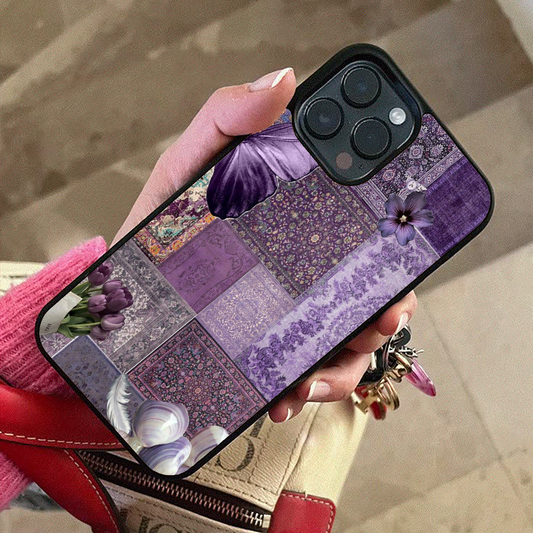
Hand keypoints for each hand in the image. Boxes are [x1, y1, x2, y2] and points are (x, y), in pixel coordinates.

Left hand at [112, 68, 417, 422]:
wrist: (122, 305)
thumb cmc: (157, 233)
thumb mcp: (186, 170)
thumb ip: (226, 122)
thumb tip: (282, 82)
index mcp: (299, 226)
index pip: (363, 226)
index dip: (396, 234)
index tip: (403, 242)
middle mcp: (305, 275)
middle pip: (373, 289)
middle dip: (389, 306)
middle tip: (382, 315)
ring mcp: (291, 319)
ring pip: (350, 341)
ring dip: (348, 359)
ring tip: (314, 373)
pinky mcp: (271, 359)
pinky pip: (310, 376)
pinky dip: (310, 387)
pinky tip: (287, 392)